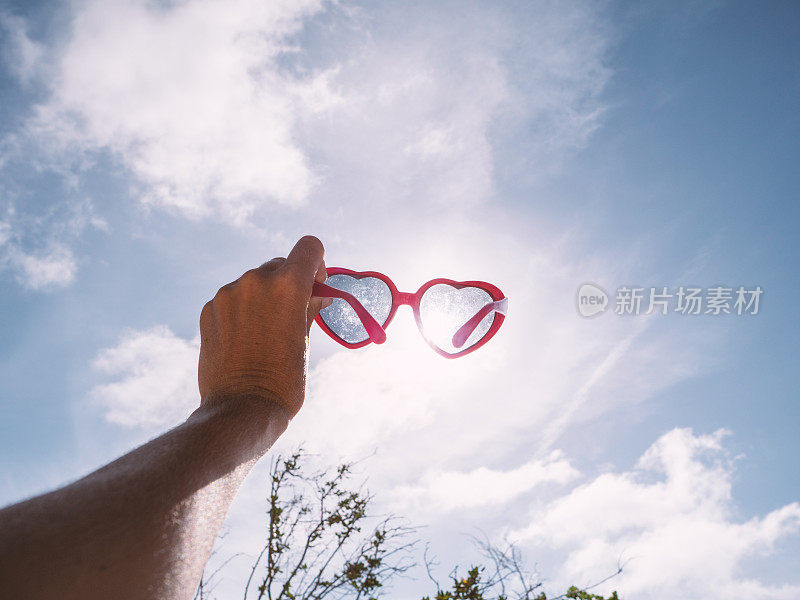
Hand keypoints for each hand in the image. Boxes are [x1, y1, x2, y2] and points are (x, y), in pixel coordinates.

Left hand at [198, 235, 330, 418]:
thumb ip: (309, 309)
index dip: (316, 263)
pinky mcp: (208, 309)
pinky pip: (232, 299)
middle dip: (289, 284)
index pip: (309, 247)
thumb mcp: (305, 341)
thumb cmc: (283, 380)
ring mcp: (227, 294)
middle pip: (279, 265)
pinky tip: (245, 339)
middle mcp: (255, 281)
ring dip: (263, 297)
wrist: (241, 409)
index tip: (315, 285)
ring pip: (253, 282)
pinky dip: (242, 310)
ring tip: (266, 332)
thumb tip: (319, 296)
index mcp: (287, 285)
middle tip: (293, 314)